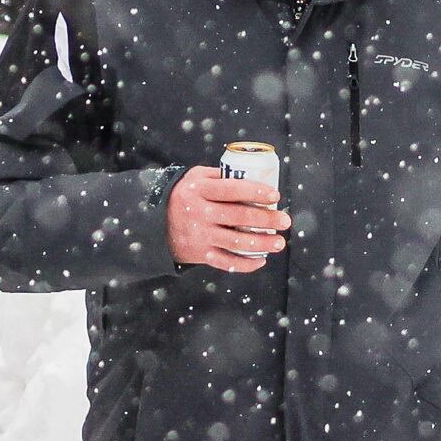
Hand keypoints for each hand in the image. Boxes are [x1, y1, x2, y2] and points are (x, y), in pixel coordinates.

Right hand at [163, 169, 287, 275]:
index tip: (275, 195)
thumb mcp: (196, 178)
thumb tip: (254, 176)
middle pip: (238, 217)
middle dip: (266, 219)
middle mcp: (200, 213)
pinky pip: (226, 262)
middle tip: (285, 220)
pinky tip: (260, 260)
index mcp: (200, 190)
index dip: (255, 191)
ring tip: (278, 242)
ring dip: (261, 243)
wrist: (155, 222)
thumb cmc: (184, 195)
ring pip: (236, 242)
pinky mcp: (200, 254)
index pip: (232, 189)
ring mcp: (200, 235)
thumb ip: (220, 176)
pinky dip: (245, 264)